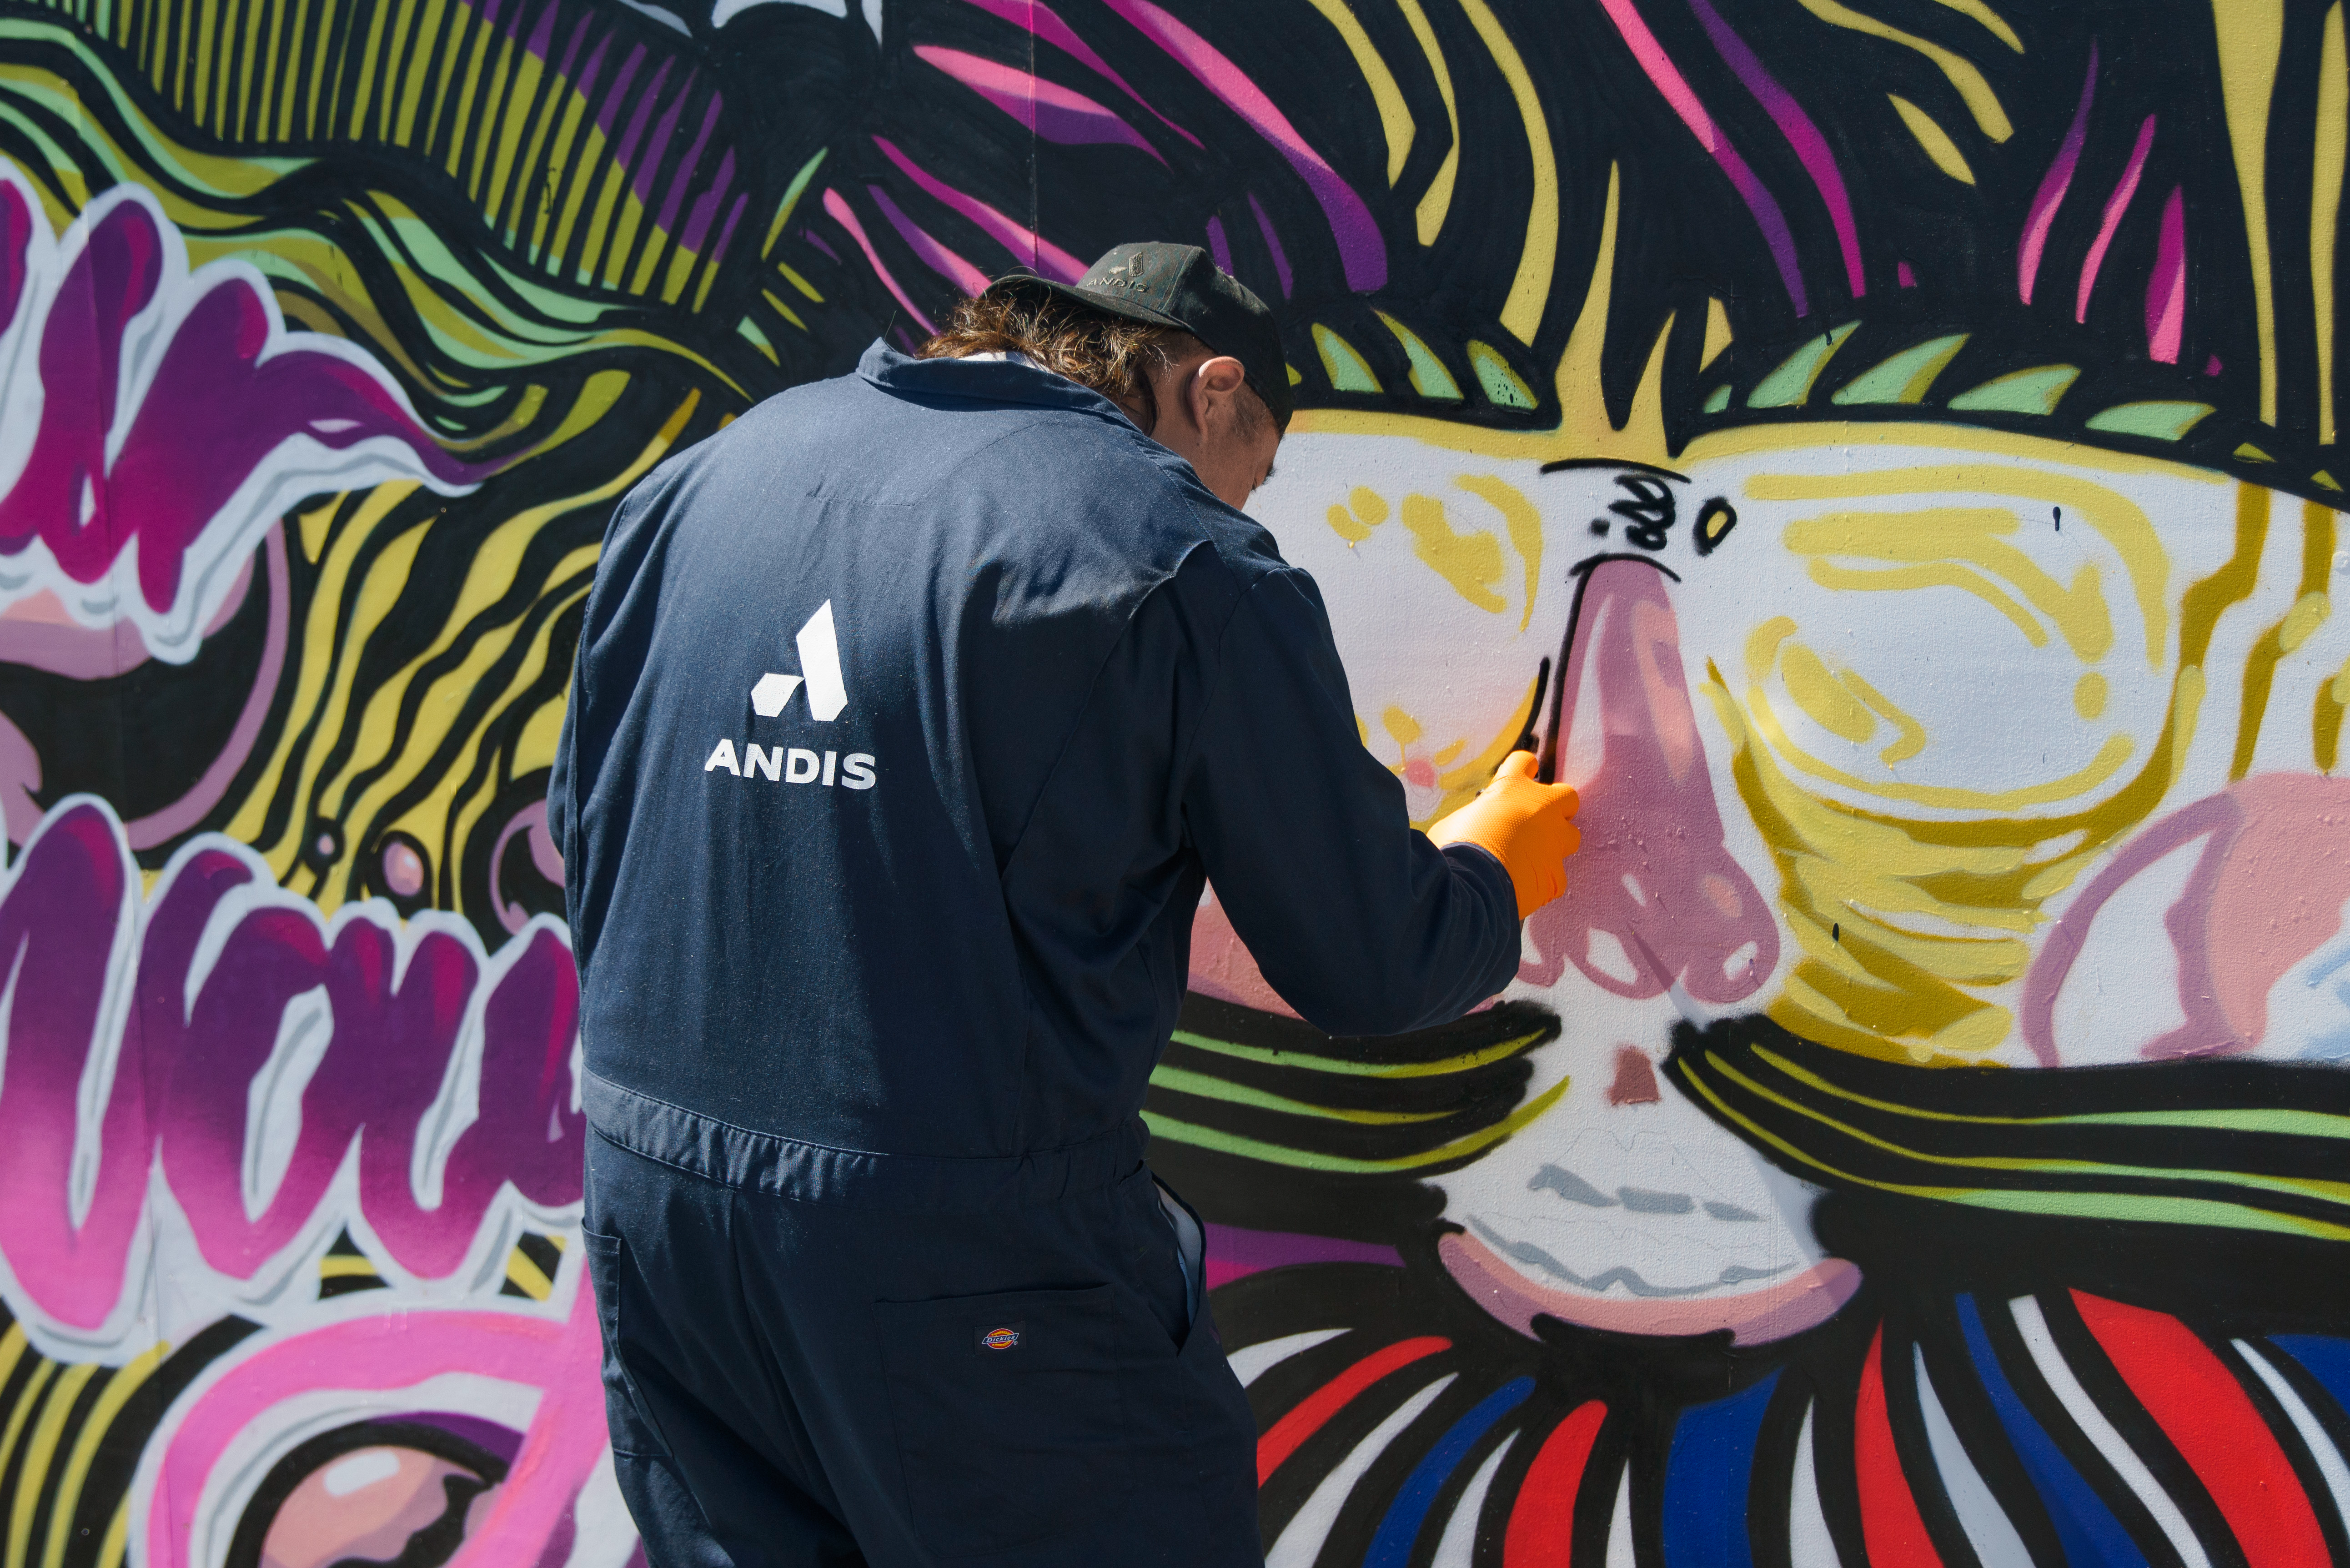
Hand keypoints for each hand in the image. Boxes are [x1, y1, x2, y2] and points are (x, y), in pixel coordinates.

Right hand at [1428, 751, 1581, 917]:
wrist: (1470, 887)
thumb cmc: (1456, 848)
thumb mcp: (1457, 820)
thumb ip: (1477, 815)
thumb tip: (1477, 823)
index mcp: (1513, 788)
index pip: (1525, 762)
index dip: (1523, 769)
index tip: (1521, 776)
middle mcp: (1541, 810)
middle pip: (1567, 795)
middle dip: (1556, 805)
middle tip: (1538, 818)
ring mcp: (1554, 843)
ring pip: (1571, 836)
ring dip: (1556, 842)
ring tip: (1534, 855)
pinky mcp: (1556, 875)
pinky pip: (1556, 875)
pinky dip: (1543, 879)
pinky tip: (1525, 884)